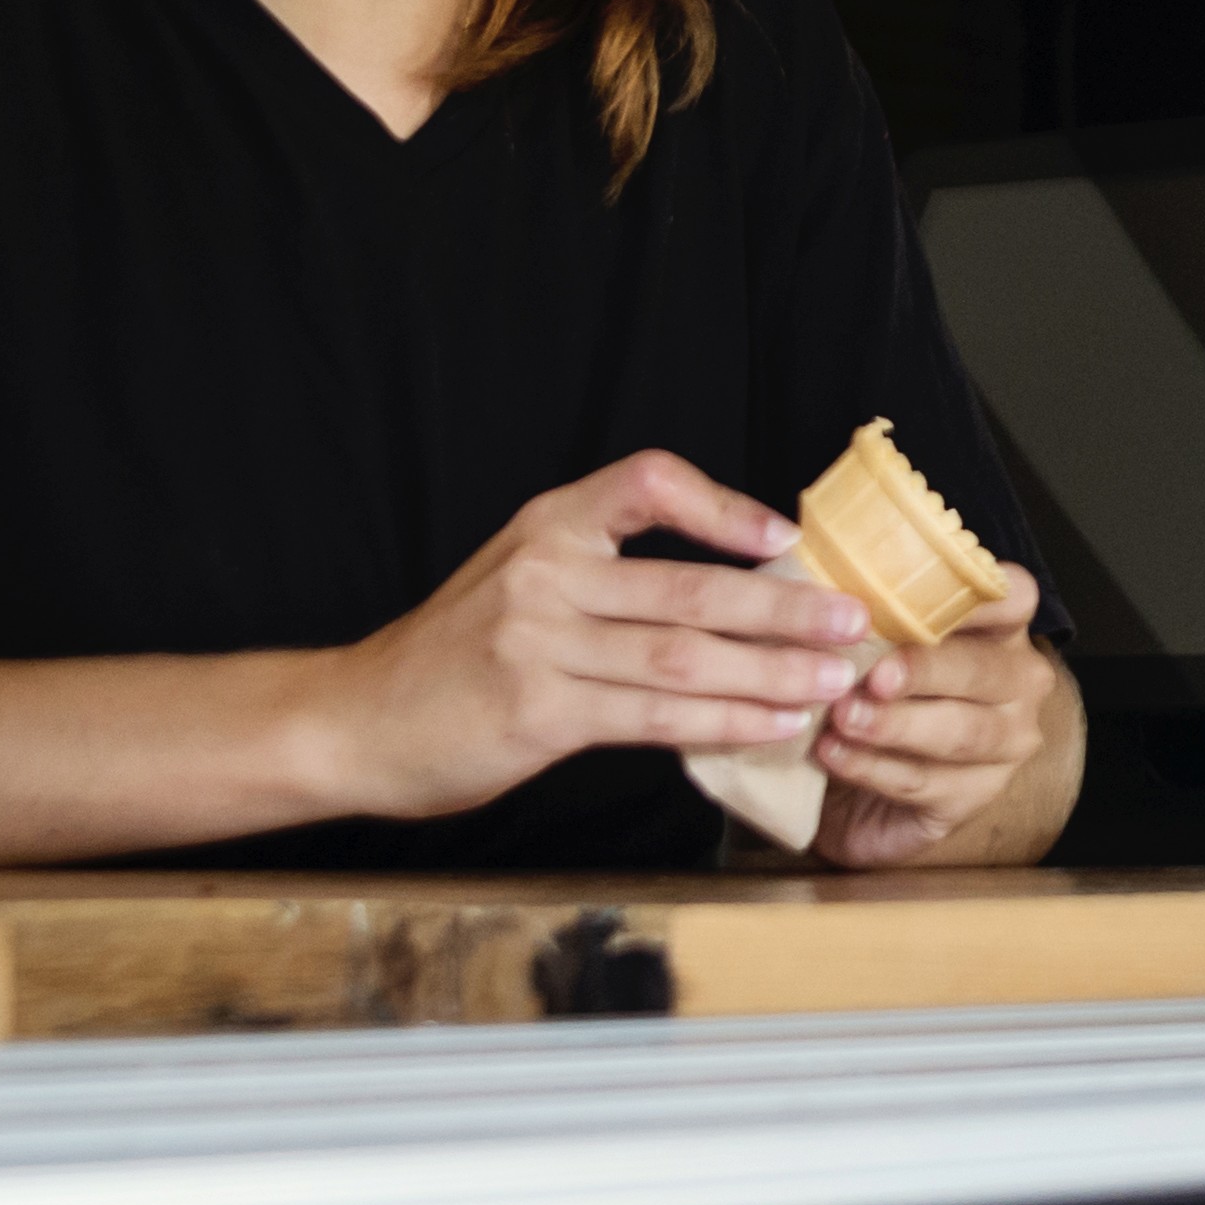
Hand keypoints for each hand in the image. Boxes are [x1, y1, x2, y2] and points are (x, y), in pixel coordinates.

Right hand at [305, 450, 868, 821]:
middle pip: (689, 586)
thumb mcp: (516, 582)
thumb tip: (733, 594)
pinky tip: (772, 723)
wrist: (353, 720)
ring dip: (771, 670)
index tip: (784, 538)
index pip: (645, 481)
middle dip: (783, 607)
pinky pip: (655, 716)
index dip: (722, 505)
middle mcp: (544, 572)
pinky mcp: (539, 712)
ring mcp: (538, 642)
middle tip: (851, 619)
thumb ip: (603, 578)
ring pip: (683, 655)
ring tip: (832, 679)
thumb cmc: (452, 657)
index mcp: (546, 526)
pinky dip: (724, 720)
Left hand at [804, 578, 1066, 865]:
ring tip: (842, 717)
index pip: (1014, 596)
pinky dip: (873, 767)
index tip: (919, 597)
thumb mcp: (866, 641)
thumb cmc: (865, 692)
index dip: (976, 597)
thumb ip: (860, 607)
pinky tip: (832, 754)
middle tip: (872, 675)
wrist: (854, 789)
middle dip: (925, 670)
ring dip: (897, 725)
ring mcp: (1005, 745)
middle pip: (983, 669)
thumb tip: (813, 572)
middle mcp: (1017, 684)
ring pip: (961, 732)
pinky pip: (925, 781)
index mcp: (1000, 629)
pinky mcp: (973, 797)